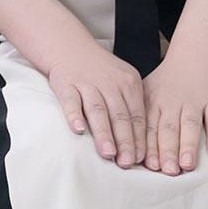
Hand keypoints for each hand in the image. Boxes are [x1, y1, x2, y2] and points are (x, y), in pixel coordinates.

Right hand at [48, 43, 146, 167]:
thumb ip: (131, 108)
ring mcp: (87, 83)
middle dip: (125, 141)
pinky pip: (71, 101)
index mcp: (129, 83)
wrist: (70, 46)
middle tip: (127, 163)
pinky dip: (74, 115)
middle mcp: (110, 82)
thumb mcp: (122, 81)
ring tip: (108, 153)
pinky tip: (78, 129)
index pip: (137, 115)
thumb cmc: (100, 71)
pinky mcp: (66, 83)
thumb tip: (139, 145)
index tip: (141, 159)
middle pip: (120, 115)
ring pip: (98, 111)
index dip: (139, 138)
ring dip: (103, 133)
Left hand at [141, 50, 207, 173]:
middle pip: (169, 129)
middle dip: (167, 150)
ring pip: (190, 125)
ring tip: (187, 164)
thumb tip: (130, 150)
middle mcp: (173, 102)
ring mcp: (194, 102)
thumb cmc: (167, 81)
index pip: (149, 127)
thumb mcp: (148, 92)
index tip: (149, 166)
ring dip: (188, 144)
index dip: (149, 147)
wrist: (194, 55)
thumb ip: (140, 119)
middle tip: (168, 171)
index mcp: (154, 102)